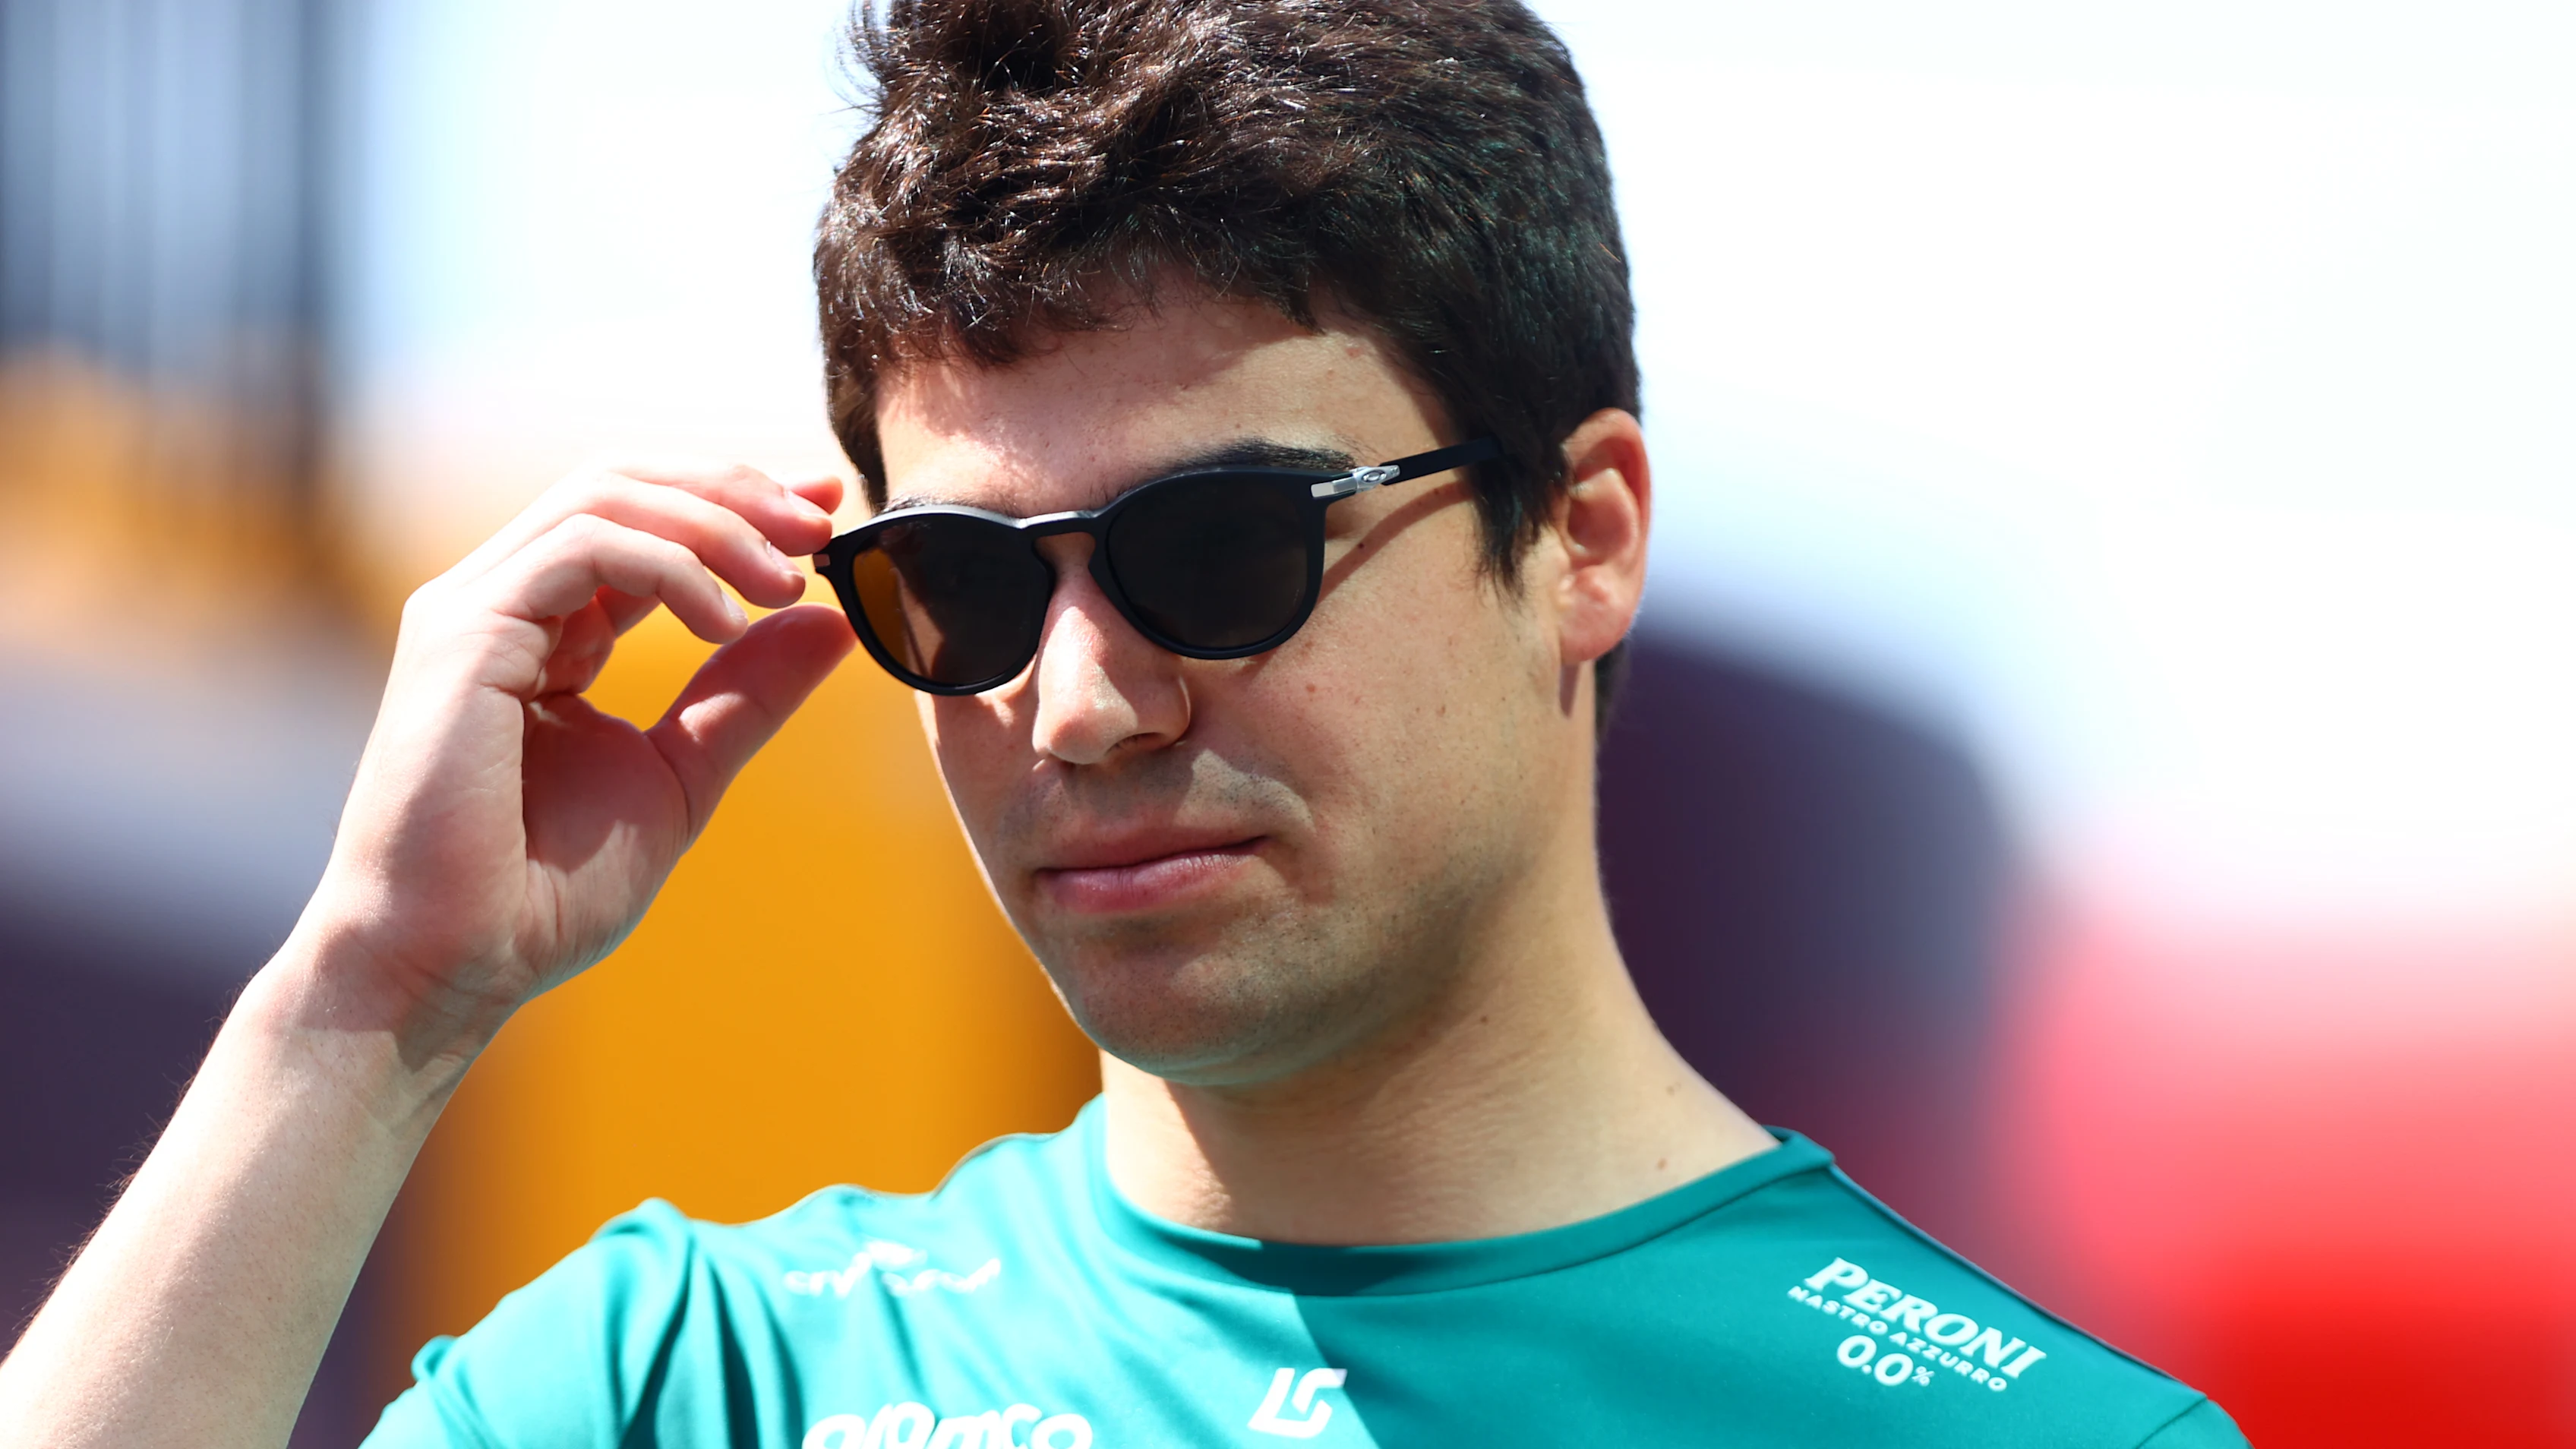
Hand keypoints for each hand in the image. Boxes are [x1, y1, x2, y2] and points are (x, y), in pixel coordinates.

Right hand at [297, 460, 853, 1057]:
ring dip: (714, 523)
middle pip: (625, 482)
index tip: (825, 507)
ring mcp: (475, 609)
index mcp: (549, 628)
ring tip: (787, 583)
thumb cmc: (542, 890)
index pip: (644, 522)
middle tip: (821, 519)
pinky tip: (723, 622)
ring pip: (605, 497)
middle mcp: (504, 601)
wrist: (452, 962)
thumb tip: (834, 623)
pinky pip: (580, 548)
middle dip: (735, 489)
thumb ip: (747, 694)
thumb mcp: (680, 774)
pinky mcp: (462, 632)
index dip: (737, 501)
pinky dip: (667, 566)